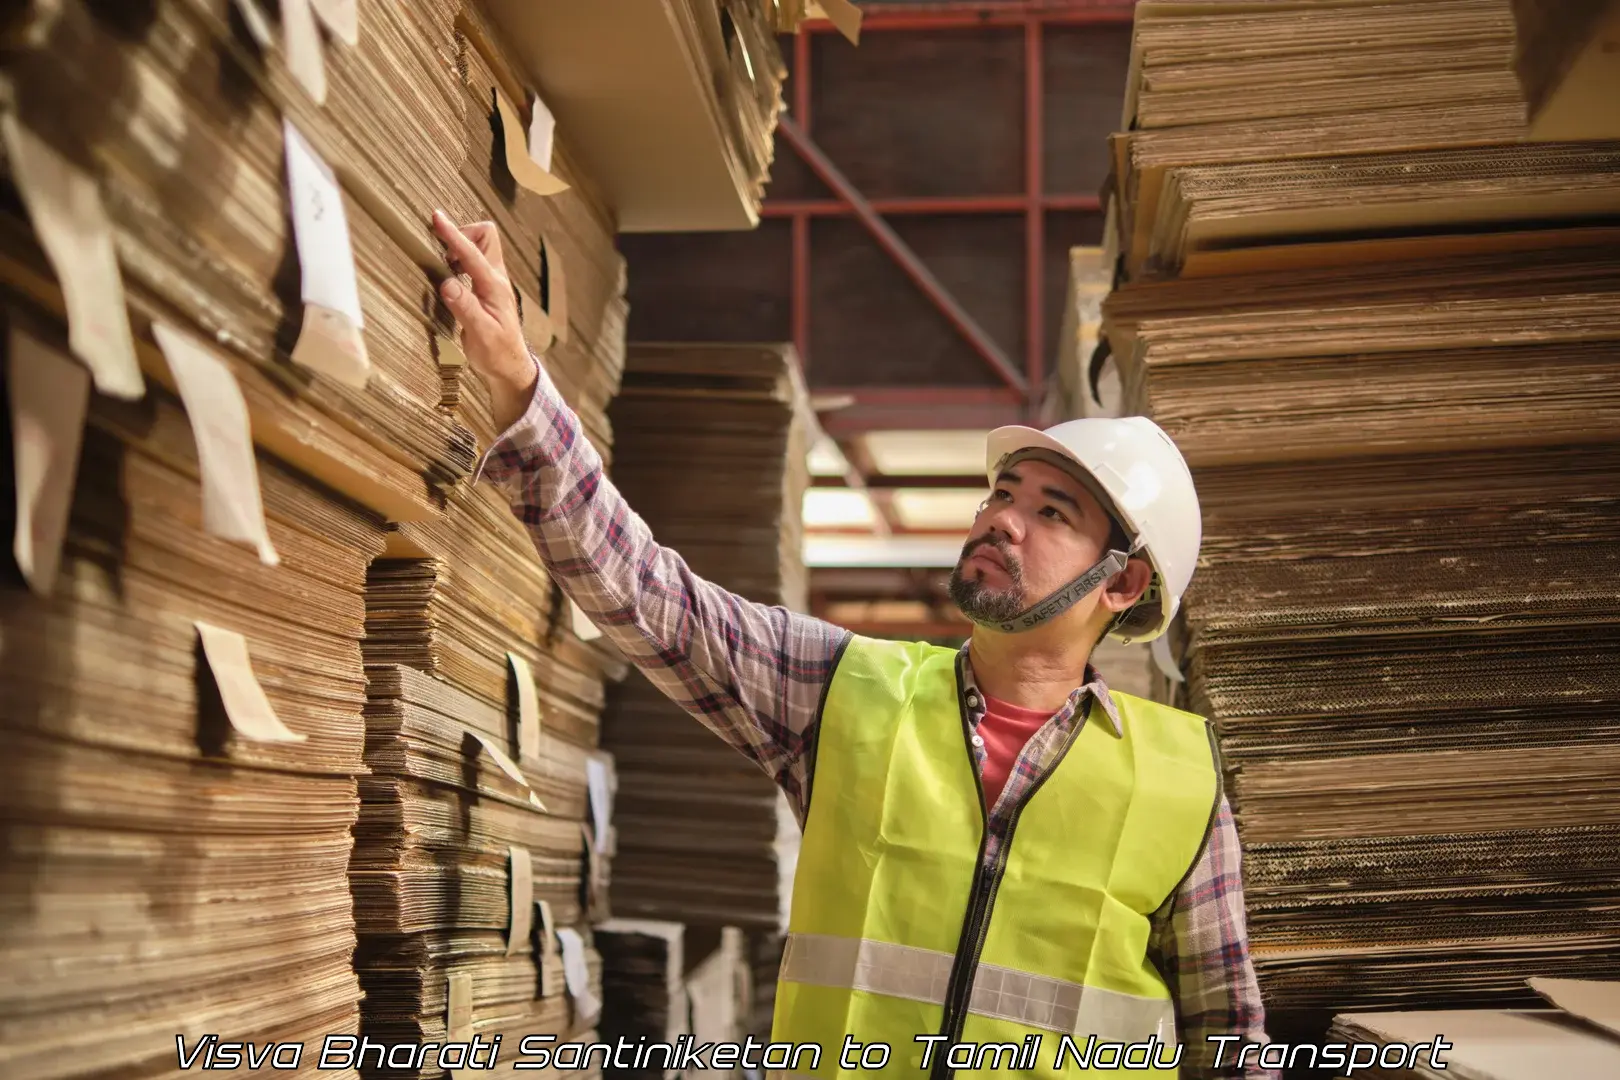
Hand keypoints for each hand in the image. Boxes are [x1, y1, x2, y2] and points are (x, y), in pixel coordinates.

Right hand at [431, 209, 537, 432]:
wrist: (510, 367)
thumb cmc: (496, 353)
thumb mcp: (480, 334)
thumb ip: (465, 307)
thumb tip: (447, 282)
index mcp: (494, 286)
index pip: (473, 253)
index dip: (454, 235)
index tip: (437, 218)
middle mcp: (496, 279)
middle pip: (485, 237)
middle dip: (462, 233)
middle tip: (441, 250)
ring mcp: (492, 282)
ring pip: (481, 247)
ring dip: (461, 246)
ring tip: (442, 262)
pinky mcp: (486, 289)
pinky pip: (474, 261)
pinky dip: (460, 259)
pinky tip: (448, 274)